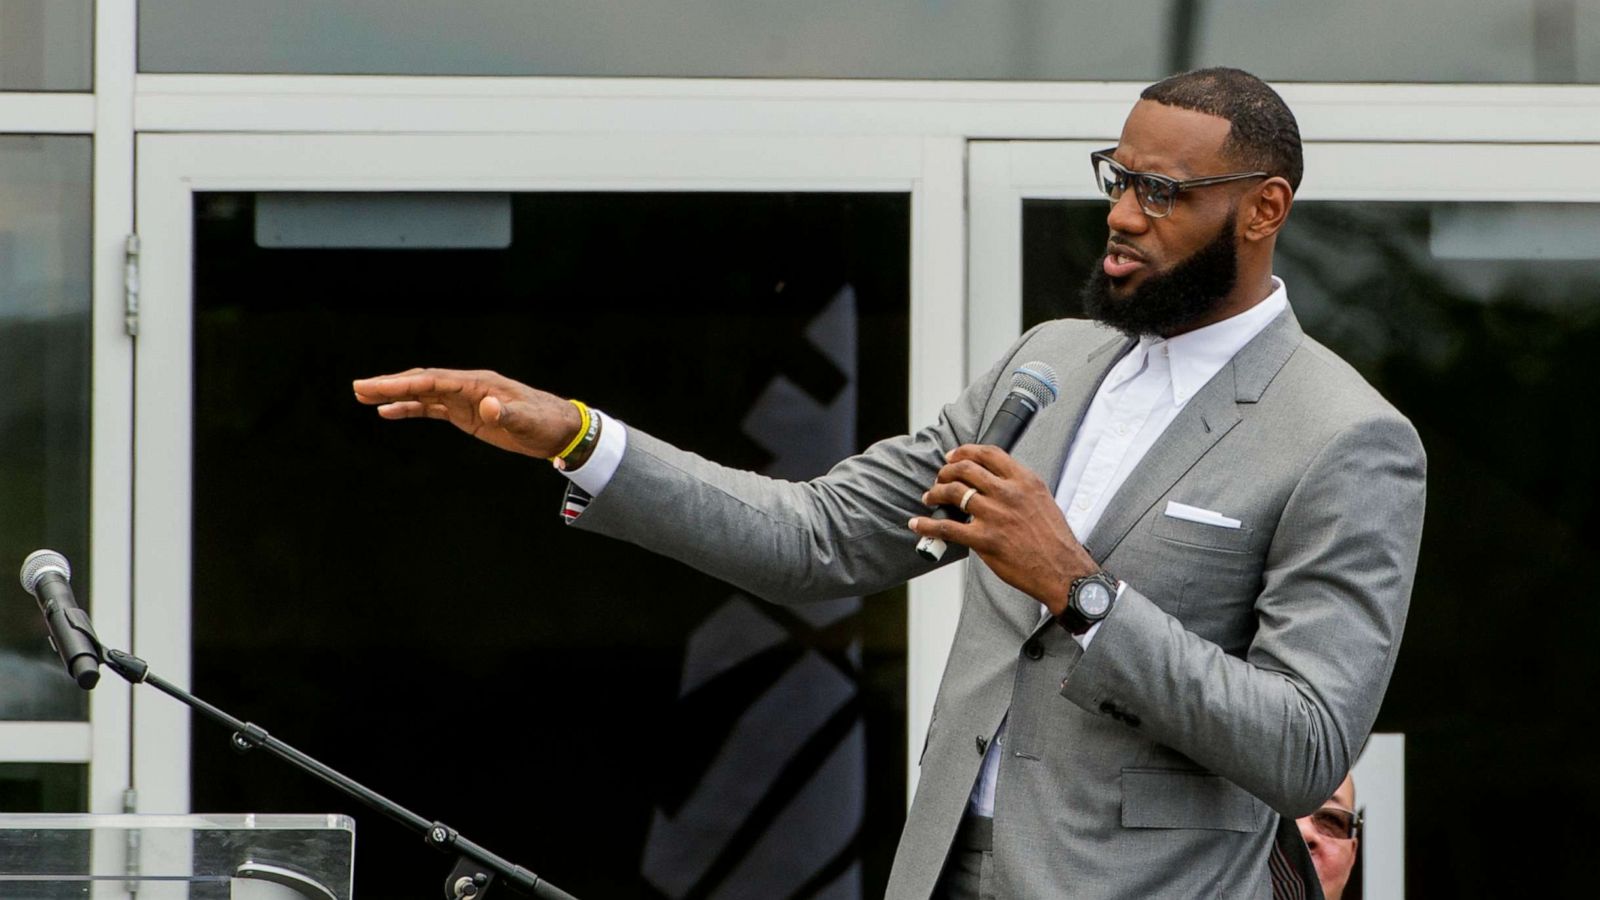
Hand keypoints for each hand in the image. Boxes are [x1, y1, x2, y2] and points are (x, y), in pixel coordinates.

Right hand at [352, 368, 582, 459]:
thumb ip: (508, 413)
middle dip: (389, 385)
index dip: (404, 384)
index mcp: (479, 384)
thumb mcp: (529, 421)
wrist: (560, 430)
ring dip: (394, 395)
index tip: (377, 387)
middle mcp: (468, 387)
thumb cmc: (546, 423)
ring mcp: (465, 399)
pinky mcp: (466, 413)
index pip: (434, 381)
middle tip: (357, 388)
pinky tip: (388, 413)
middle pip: (422, 382)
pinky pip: (432, 409)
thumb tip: (488, 406)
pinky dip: (410, 409)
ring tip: (362, 396)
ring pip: (423, 394)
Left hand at [908, 444, 1097, 614]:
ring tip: (929, 497)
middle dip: (946, 471)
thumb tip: (992, 482)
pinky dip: (927, 526)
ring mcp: (995, 515)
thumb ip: (1018, 487)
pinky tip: (918, 524)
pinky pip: (946, 528)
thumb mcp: (1042, 500)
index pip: (988, 453)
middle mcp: (1008, 493)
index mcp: (1024, 481)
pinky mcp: (984, 540)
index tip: (953, 456)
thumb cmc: (1054, 539)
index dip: (964, 451)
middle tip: (939, 477)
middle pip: (965, 469)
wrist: (1063, 570)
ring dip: (935, 492)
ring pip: (953, 493)